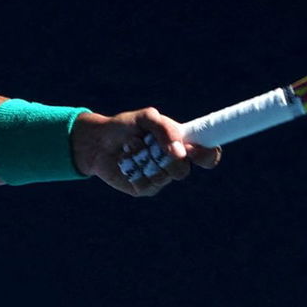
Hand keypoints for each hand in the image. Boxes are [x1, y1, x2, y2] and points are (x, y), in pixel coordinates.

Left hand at [70, 108, 221, 196]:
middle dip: (165, 157)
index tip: (194, 150)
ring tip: (130, 147)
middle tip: (148, 143)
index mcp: (181, 144)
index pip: (207, 155)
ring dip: (144, 159)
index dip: (208, 155)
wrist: (98, 140)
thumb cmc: (125, 126)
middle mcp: (174, 163)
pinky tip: (125, 161)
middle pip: (183, 171)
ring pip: (163, 177)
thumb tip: (180, 151)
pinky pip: (146, 184)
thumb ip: (165, 129)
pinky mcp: (144, 189)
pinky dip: (134, 169)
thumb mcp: (145, 118)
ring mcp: (159, 178)